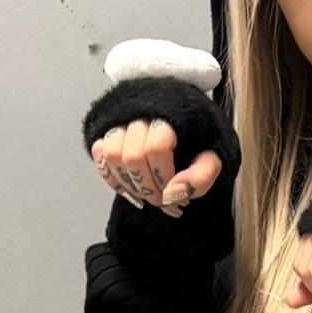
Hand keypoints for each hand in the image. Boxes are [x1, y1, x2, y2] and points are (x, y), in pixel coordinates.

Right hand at [91, 120, 226, 218]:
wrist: (187, 116)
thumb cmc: (199, 138)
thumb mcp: (213, 156)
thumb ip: (201, 176)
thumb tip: (172, 194)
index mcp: (171, 114)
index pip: (157, 146)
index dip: (162, 175)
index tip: (171, 191)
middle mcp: (142, 113)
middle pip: (132, 155)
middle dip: (146, 186)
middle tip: (159, 199)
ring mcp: (121, 120)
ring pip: (111, 154)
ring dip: (127, 182)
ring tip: (144, 193)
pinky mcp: (108, 129)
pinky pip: (99, 153)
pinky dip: (110, 175)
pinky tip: (128, 185)